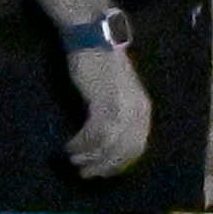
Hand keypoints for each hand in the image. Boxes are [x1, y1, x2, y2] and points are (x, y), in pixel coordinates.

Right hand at [63, 43, 155, 179]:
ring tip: (74, 161)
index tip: (102, 172)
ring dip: (89, 157)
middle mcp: (136, 111)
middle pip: (123, 151)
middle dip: (103, 165)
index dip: (119, 164)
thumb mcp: (120, 95)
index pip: (136, 148)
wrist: (94, 40)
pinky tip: (69, 147)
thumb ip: (120, 117)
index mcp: (143, 110)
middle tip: (85, 173)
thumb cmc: (103, 67)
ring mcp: (121, 107)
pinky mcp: (103, 102)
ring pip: (107, 145)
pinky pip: (93, 134)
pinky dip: (80, 144)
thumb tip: (109, 146)